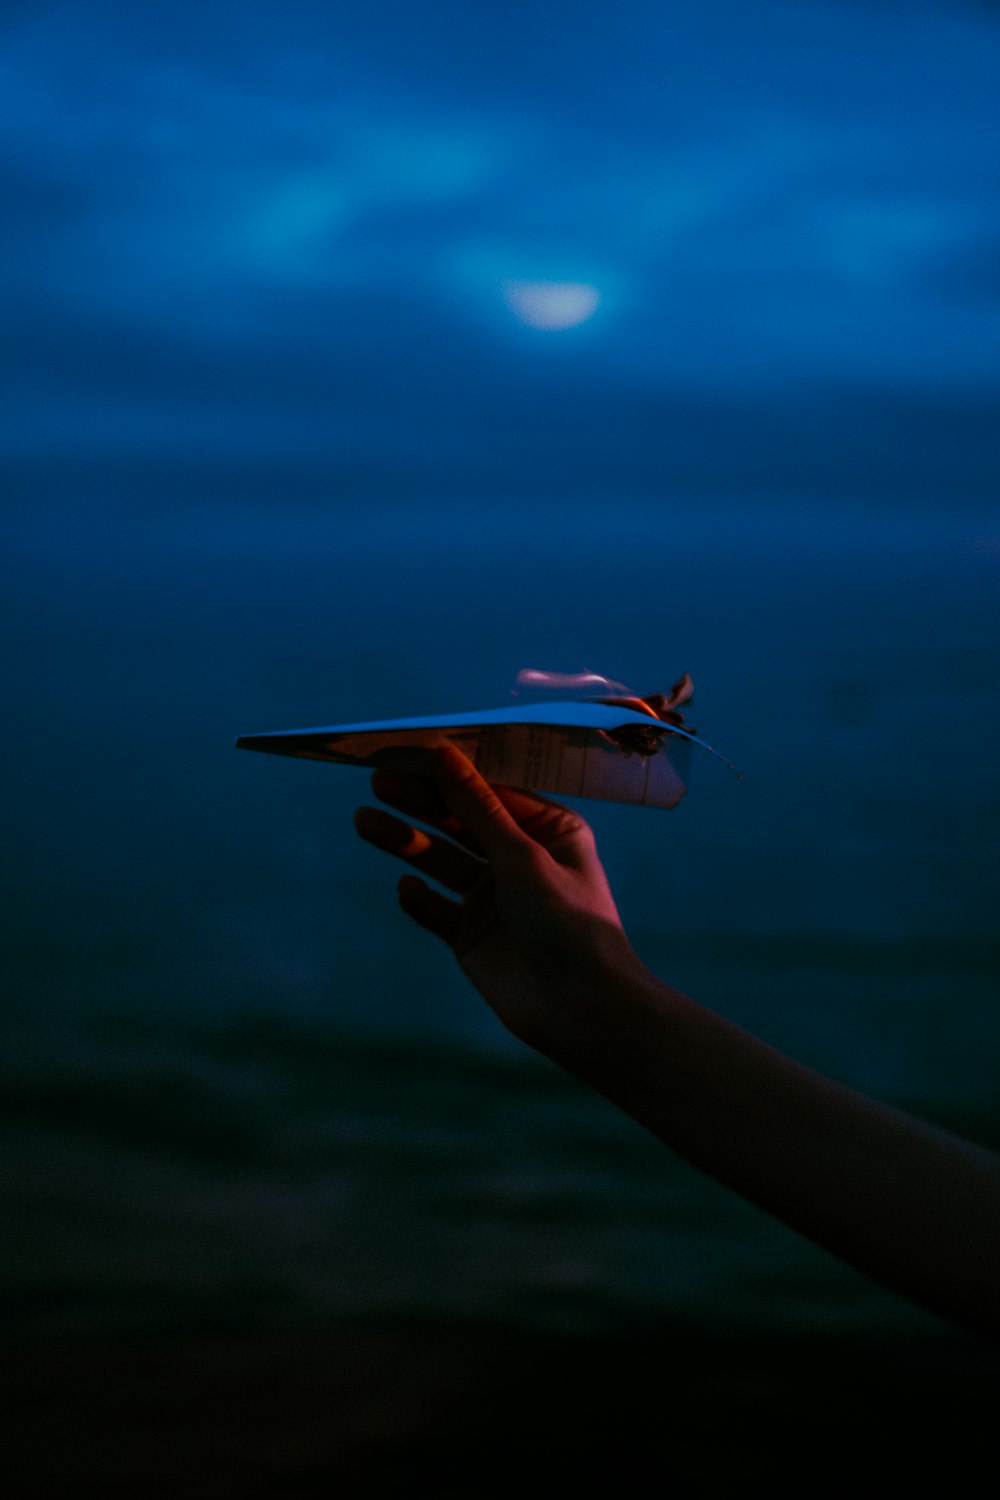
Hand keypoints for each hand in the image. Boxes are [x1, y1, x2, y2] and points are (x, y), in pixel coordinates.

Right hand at [353, 743, 642, 1048]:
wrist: (582, 1012)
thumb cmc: (571, 926)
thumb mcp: (523, 858)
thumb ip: (477, 808)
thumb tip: (442, 755)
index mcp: (548, 830)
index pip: (490, 790)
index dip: (449, 771)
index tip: (407, 751)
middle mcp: (520, 859)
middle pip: (460, 821)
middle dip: (420, 801)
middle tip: (378, 780)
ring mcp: (493, 898)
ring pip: (441, 861)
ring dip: (406, 842)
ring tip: (365, 822)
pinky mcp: (471, 936)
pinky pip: (436, 909)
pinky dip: (420, 899)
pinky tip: (406, 889)